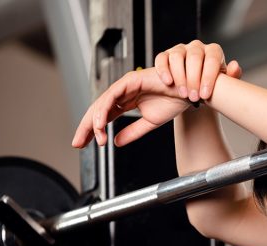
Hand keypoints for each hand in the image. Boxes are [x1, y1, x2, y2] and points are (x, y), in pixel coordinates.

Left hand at [72, 68, 188, 147]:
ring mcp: (125, 86)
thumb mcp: (149, 123)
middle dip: (86, 127)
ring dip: (95, 121)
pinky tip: (100, 122)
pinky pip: (112, 95)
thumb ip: (132, 132)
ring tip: (95, 136)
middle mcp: (122, 93)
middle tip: (78, 142)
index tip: (84, 144)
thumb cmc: (172, 102)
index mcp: (125, 102)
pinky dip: (104, 109)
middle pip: (97, 110)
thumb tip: (115, 141)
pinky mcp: (130, 80)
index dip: (92, 130)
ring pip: (102, 103)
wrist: (188, 93)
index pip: (103, 117)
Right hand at [154, 40, 241, 101]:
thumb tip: (235, 66)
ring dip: (180, 76)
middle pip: (195, 57)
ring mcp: (180, 49)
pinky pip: (162, 58)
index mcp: (213, 51)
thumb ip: (232, 76)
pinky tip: (168, 82)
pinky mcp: (166, 55)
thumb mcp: (224, 84)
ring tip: (183, 94)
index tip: (206, 95)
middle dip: (194, 79)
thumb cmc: (213, 86)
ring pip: (177, 56)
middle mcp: (197, 47)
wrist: (198, 91)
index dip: (209, 77)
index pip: (212, 59)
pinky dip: (164, 70)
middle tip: (194, 97)